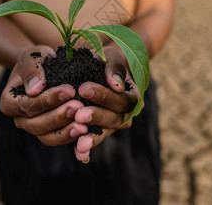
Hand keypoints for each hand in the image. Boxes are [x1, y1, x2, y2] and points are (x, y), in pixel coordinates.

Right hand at [0, 45, 87, 145]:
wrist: (49, 68)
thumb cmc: (38, 60)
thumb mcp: (33, 56)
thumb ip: (31, 69)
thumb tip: (34, 89)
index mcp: (9, 102)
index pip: (27, 105)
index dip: (48, 100)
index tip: (69, 90)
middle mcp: (19, 119)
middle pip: (37, 125)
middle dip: (59, 116)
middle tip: (79, 107)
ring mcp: (34, 129)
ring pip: (47, 137)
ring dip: (66, 132)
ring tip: (84, 125)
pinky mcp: (50, 134)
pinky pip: (59, 140)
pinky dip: (72, 138)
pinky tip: (86, 131)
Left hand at [74, 46, 139, 162]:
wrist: (95, 68)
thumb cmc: (104, 60)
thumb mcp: (110, 57)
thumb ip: (114, 68)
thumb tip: (116, 86)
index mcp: (133, 95)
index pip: (122, 99)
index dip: (104, 96)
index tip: (83, 88)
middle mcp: (126, 112)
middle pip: (115, 118)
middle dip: (96, 116)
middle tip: (78, 114)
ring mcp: (112, 124)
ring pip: (105, 132)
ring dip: (92, 138)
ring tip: (80, 144)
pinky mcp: (98, 131)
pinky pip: (94, 140)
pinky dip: (87, 149)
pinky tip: (79, 154)